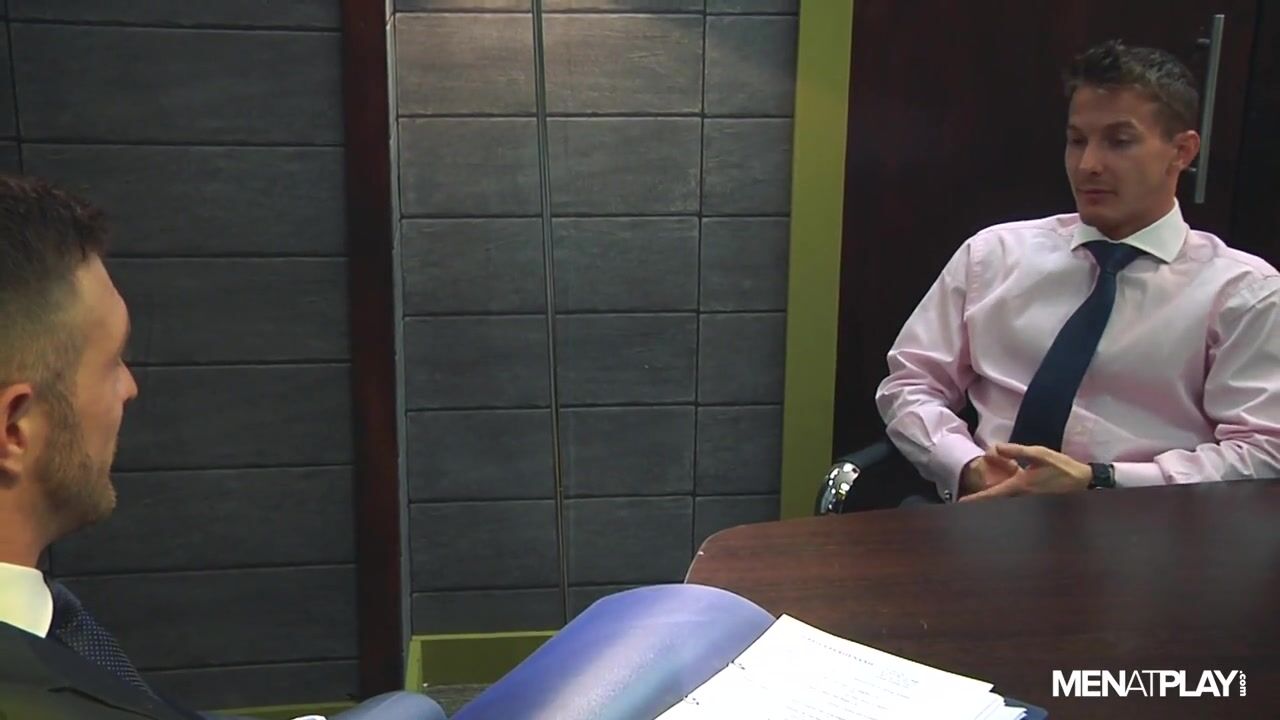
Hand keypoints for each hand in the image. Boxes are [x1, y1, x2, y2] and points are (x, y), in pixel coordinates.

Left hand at [958, 443, 1090, 501]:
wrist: (1083, 481)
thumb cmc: (1062, 467)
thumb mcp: (1039, 454)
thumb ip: (1016, 450)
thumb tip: (995, 448)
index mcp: (1020, 486)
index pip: (992, 495)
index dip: (976, 499)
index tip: (961, 503)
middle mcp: (1022, 497)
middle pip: (996, 503)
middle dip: (980, 503)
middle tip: (965, 503)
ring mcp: (1029, 502)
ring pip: (1004, 504)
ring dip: (992, 502)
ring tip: (978, 500)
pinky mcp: (1034, 502)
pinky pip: (1014, 503)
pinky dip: (1004, 501)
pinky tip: (1001, 496)